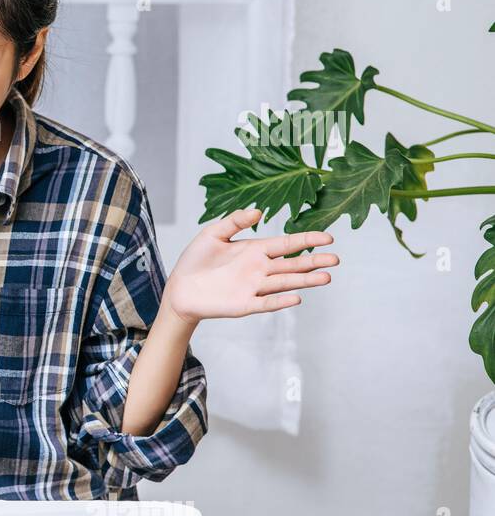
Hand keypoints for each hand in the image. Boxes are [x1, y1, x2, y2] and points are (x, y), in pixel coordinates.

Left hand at [163, 208, 338, 322]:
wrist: (179, 288)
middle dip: (314, 262)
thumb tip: (258, 211)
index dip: (307, 240)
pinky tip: (296, 297)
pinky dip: (280, 301)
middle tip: (336, 259)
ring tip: (326, 277)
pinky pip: (266, 303)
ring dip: (305, 281)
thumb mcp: (212, 234)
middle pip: (293, 264)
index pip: (287, 243)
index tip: (328, 238)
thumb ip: (234, 221)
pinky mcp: (244, 305)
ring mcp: (254, 288)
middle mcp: (259, 269)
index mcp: (255, 249)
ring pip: (285, 283)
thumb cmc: (195, 260)